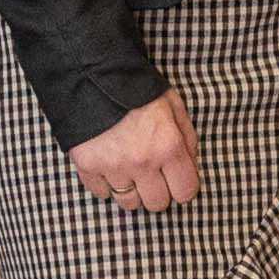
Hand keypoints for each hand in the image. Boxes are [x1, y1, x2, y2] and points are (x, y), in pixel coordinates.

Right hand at [68, 88, 202, 214]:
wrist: (92, 74)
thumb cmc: (136, 89)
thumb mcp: (172, 104)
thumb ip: (187, 136)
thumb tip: (191, 164)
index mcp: (168, 146)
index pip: (185, 192)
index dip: (183, 187)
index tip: (176, 180)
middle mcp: (142, 162)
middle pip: (157, 204)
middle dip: (157, 191)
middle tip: (151, 175)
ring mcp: (113, 167)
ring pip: (129, 203)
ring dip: (131, 191)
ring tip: (129, 170)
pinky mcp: (87, 166)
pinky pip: (101, 193)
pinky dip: (105, 184)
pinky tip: (108, 165)